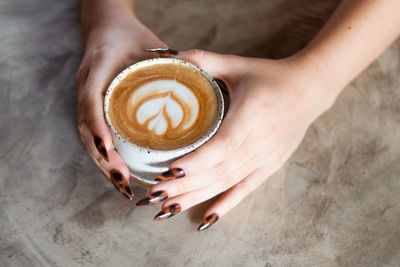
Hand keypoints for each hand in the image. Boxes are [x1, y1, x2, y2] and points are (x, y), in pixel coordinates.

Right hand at [76, 14, 166, 198]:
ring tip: (123, 185)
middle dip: (103, 157)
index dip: (97, 125)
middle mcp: (87, 87)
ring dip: (103, 164)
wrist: (109, 29)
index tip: (109, 149)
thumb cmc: (131, 37)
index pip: (91, 98)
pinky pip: (95, 136)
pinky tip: (121, 174)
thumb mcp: (149, 45)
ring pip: (88, 137)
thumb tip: (198, 89)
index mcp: (98, 68)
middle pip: (86, 128)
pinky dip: (106, 157)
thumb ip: (168, 64)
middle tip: (122, 178)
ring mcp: (87, 100)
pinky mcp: (93, 109)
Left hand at [137, 49, 332, 229]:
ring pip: (228, 183)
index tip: (169, 171)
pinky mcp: (270, 166)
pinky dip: (226, 205)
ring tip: (168, 208)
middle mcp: (262, 140)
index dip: (198, 161)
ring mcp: (268, 157)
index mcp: (253, 113)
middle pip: (220, 170)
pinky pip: (246, 190)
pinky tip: (207, 219)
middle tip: (154, 195)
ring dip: (197, 197)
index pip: (224, 144)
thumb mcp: (238, 64)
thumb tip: (167, 57)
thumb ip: (203, 60)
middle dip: (185, 186)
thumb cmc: (269, 76)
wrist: (308, 90)